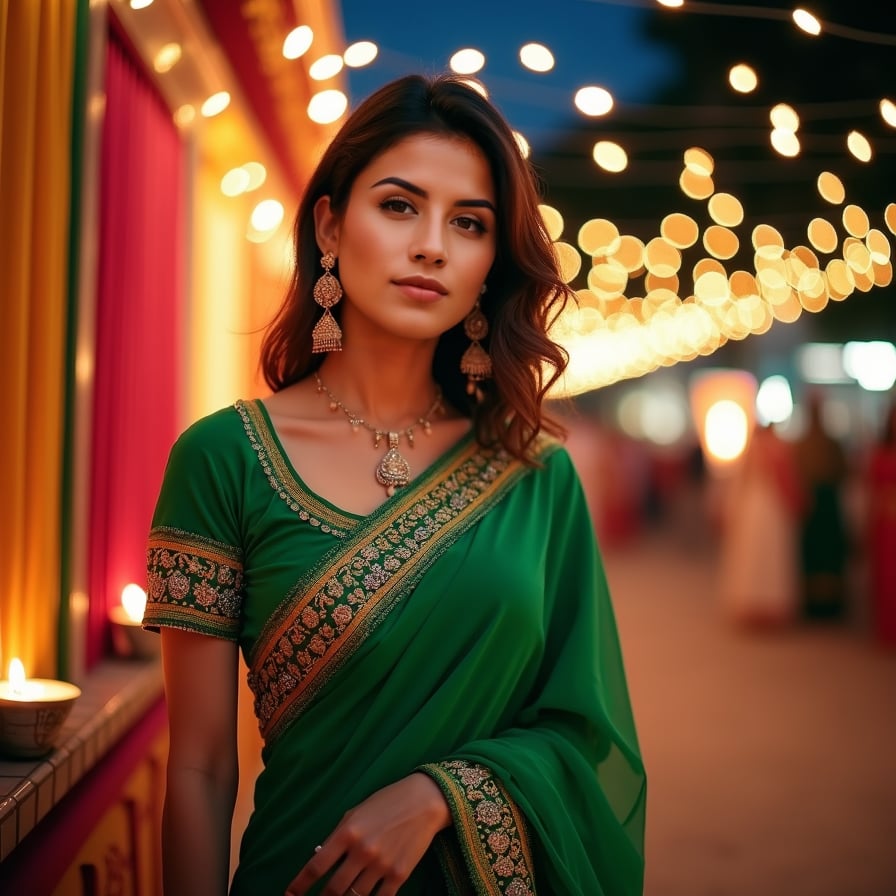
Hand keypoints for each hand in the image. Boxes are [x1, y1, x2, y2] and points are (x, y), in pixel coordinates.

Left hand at [285, 772, 450, 895]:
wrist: (424, 801)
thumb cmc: (387, 802)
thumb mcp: (356, 812)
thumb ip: (339, 835)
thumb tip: (321, 857)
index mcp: (347, 832)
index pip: (316, 866)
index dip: (299, 884)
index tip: (290, 894)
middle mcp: (362, 851)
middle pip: (333, 889)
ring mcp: (381, 865)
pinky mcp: (399, 875)